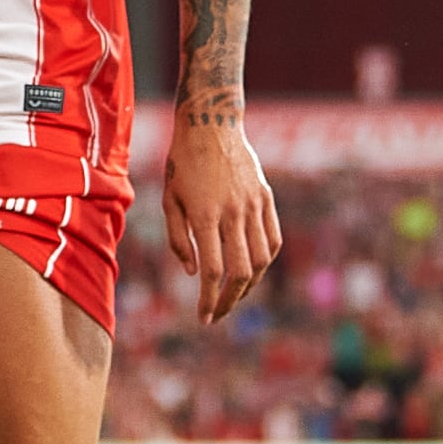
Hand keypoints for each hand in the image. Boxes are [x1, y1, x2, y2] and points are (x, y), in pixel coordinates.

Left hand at [161, 112, 280, 322]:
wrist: (210, 125)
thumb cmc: (182, 164)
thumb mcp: (169, 200)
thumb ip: (180, 240)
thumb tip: (195, 273)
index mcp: (205, 215)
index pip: (214, 271)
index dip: (210, 300)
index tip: (204, 318)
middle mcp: (233, 212)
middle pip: (241, 271)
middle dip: (230, 301)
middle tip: (219, 314)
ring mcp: (254, 205)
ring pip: (261, 259)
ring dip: (249, 285)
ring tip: (234, 295)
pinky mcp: (266, 198)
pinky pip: (273, 239)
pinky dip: (265, 261)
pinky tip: (252, 270)